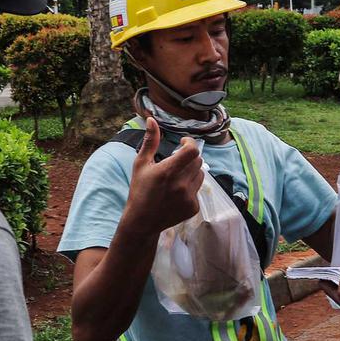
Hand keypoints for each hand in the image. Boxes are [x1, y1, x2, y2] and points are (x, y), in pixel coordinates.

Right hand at [125, 118, 203, 235]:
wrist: (142, 220)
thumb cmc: (139, 189)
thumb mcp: (141, 164)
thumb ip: (150, 141)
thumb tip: (151, 120)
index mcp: (167, 171)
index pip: (192, 150)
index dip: (190, 143)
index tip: (182, 143)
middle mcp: (180, 185)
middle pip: (198, 161)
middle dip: (189, 157)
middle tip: (177, 161)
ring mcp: (188, 197)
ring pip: (200, 174)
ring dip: (192, 171)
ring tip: (177, 177)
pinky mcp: (193, 207)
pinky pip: (198, 189)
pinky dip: (191, 187)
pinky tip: (177, 192)